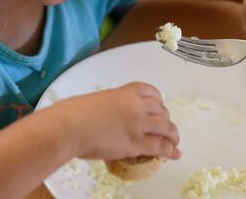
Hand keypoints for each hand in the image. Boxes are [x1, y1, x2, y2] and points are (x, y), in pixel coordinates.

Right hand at [52, 82, 180, 160]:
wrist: (70, 127)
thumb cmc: (74, 114)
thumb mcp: (97, 101)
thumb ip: (111, 107)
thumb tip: (110, 118)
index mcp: (126, 92)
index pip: (151, 92)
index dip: (159, 102)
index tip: (160, 107)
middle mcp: (137, 105)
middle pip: (161, 110)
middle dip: (165, 119)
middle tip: (166, 126)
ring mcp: (139, 123)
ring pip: (166, 127)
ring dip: (173, 134)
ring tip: (175, 140)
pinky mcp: (137, 142)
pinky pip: (160, 146)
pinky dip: (170, 150)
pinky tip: (175, 153)